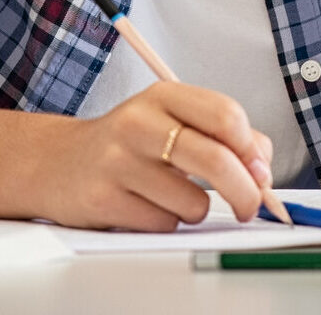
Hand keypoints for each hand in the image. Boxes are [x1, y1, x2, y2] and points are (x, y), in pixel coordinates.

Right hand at [37, 82, 273, 231]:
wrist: (58, 163)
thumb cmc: (129, 144)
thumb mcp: (172, 121)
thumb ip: (221, 136)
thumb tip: (262, 170)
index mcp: (163, 96)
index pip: (226, 115)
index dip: (252, 148)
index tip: (259, 170)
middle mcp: (139, 122)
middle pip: (216, 159)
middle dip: (245, 191)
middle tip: (251, 206)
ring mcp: (118, 161)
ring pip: (193, 203)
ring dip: (193, 209)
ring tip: (168, 195)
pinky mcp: (104, 199)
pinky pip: (163, 224)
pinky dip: (164, 222)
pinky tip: (143, 205)